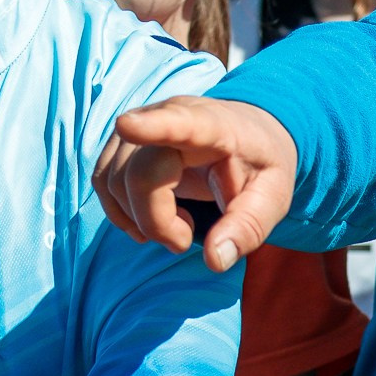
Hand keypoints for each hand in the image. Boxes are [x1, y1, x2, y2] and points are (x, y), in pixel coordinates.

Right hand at [94, 96, 297, 271]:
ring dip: (140, 219)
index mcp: (216, 127)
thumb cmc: (259, 167)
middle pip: (138, 175)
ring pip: (114, 181)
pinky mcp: (122, 141)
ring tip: (178, 223)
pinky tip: (150, 220)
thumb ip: (247, 228)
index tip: (128, 126)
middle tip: (187, 238)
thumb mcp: (272, 199)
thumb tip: (214, 260)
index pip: (182, 123)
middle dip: (157, 222)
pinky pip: (103, 180)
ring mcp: (141, 124)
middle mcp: (171, 115)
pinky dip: (121, 211)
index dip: (153, 126)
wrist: (248, 135)